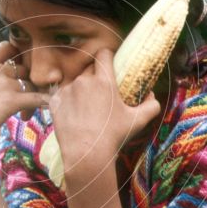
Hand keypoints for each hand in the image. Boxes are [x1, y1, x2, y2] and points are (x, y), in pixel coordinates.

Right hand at [0, 41, 49, 146]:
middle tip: (26, 97)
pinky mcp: (12, 100)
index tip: (20, 70)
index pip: (7, 47)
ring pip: (32, 83)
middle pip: (23, 67)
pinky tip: (50, 107)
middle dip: (27, 81)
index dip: (17, 56)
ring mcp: (3, 83)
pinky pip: (38, 97)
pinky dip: (46, 102)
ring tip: (27, 113)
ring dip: (34, 96)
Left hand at [49, 48, 160, 176]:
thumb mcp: (138, 121)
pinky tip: (74, 115)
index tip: (109, 65)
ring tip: (87, 108)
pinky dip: (68, 102)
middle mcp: (83, 81)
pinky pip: (62, 96)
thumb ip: (151, 105)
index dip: (107, 56)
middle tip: (101, 93)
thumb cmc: (114, 136)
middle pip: (89, 69)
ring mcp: (67, 91)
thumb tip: (152, 95)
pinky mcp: (54, 102)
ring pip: (75, 83)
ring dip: (81, 90)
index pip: (103, 53)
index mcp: (104, 80)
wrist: (86, 154)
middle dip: (95, 76)